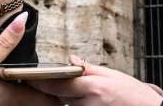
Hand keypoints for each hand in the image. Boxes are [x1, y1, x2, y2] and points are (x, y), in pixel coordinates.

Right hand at [0, 12, 58, 105]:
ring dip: (43, 90)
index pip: (53, 97)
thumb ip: (6, 42)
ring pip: (34, 101)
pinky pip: (21, 100)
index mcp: (19, 97)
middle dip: (57, 89)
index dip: (65, 87)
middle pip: (46, 101)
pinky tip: (23, 81)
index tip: (73, 74)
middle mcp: (16, 105)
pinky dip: (28, 91)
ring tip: (51, 76)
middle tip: (66, 74)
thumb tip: (21, 20)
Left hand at [28, 55, 162, 105]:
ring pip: (67, 104)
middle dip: (49, 88)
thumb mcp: (113, 75)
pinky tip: (74, 97)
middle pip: (59, 96)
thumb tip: (72, 60)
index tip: (28, 77)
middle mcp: (87, 104)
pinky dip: (73, 103)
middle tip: (35, 81)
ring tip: (59, 88)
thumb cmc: (134, 94)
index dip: (41, 81)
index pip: (58, 84)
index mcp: (92, 88)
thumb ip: (89, 69)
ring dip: (62, 96)